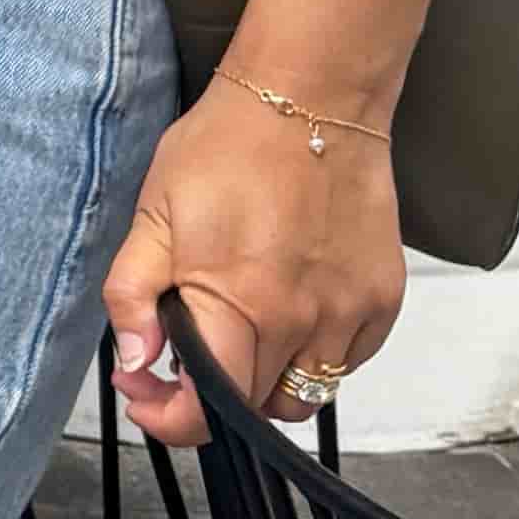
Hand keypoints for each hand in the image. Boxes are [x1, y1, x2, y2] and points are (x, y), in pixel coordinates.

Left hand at [106, 80, 408, 447]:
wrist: (311, 101)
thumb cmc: (224, 150)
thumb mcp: (152, 214)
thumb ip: (134, 294)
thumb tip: (134, 360)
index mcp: (237, 304)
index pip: (208, 409)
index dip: (167, 417)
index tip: (144, 391)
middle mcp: (302, 321)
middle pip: (253, 406)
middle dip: (208, 394)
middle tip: (179, 353)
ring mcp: (350, 314)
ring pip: (303, 395)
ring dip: (262, 383)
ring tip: (236, 335)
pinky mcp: (384, 301)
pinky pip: (345, 364)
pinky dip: (312, 357)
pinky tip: (285, 314)